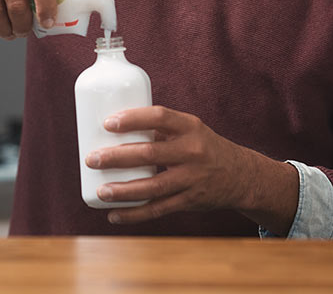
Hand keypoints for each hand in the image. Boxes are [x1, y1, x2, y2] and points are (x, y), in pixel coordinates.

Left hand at [84, 106, 298, 233]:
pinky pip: (159, 209)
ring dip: (123, 191)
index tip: (108, 123)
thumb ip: (158, 129)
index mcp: (190, 127)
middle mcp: (193, 152)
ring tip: (100, 191)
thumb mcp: (189, 130)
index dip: (133, 119)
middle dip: (117, 157)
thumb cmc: (203, 147)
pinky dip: (134, 214)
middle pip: (150, 153)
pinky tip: (114, 215)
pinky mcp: (190, 201)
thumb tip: (113, 128)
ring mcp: (192, 179)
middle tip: (92, 159)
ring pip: (153, 187)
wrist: (240, 175)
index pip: (160, 116)